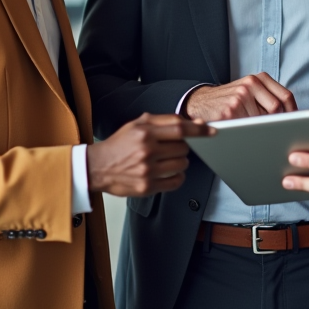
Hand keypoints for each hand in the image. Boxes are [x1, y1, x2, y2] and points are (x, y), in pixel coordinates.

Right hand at [87, 113, 211, 196]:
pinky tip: (169, 172)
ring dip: (180, 161)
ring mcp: (147, 171)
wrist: (97, 167)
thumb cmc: (119, 144)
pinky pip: (176, 182)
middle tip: (173, 147)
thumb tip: (193, 122)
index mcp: (144, 132)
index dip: (199, 130)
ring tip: (167, 159)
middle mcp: (146, 151)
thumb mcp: (136, 125)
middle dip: (183, 147)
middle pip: (183, 148)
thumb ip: (163, 121)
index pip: (180, 128)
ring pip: (182, 164)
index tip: (211, 131)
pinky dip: (178, 177)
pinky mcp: (147, 187)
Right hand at [182, 72, 296, 121]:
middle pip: (277, 110)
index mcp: (258, 78)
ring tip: (250, 128)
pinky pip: (248, 128)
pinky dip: (248, 133)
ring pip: (263, 121)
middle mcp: (250, 84)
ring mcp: (239, 97)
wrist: (200, 102)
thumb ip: (268, 98)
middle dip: (277, 122)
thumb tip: (294, 118)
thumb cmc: (230, 100)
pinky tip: (241, 131)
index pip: (286, 96)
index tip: (295, 125)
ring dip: (260, 129)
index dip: (294, 113)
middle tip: (272, 130)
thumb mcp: (249, 91)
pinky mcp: (229, 112)